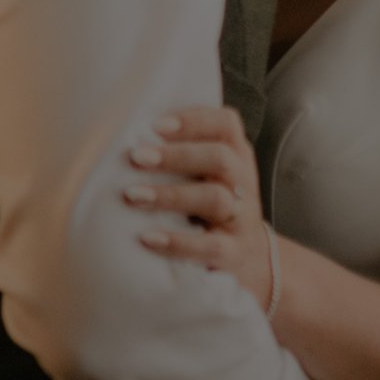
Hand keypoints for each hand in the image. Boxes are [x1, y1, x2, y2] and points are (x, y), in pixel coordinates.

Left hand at [125, 105, 275, 314]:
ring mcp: (241, 219)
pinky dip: (177, 241)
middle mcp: (243, 183)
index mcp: (237, 155)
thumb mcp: (209, 175)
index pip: (226, 124)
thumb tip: (127, 134)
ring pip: (215, 199)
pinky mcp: (233, 254)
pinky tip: (148, 238)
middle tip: (136, 157)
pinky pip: (210, 246)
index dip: (193, 120)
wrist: (253, 260)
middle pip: (220, 159)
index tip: (155, 125)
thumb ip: (183, 154)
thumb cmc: (213, 206)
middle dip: (176, 156)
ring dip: (171, 195)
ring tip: (132, 195)